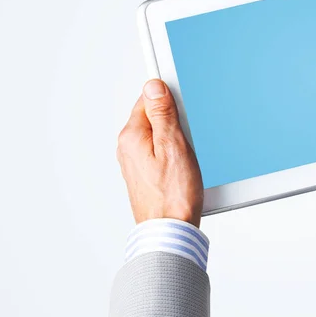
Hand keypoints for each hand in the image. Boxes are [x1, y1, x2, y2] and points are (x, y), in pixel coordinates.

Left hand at [116, 79, 203, 225]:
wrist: (170, 230)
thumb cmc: (174, 195)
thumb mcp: (174, 146)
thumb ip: (163, 114)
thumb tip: (154, 86)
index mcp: (132, 136)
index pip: (148, 99)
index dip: (169, 100)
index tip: (182, 108)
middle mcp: (127, 147)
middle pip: (152, 117)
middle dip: (173, 122)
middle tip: (187, 138)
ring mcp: (134, 162)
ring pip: (156, 135)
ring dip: (173, 139)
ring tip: (186, 156)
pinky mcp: (143, 173)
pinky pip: (157, 151)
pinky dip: (171, 153)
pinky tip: (181, 166)